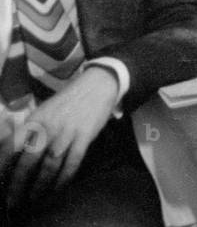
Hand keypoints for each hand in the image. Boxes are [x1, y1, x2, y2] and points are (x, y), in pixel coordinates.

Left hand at [0, 67, 118, 206]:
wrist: (98, 85)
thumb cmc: (69, 100)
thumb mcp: (45, 110)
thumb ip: (31, 129)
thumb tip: (15, 150)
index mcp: (35, 119)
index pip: (12, 145)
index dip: (3, 164)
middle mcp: (48, 127)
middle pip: (29, 160)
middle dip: (18, 183)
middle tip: (12, 200)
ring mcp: (67, 132)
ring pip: (50, 165)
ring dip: (40, 185)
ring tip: (33, 198)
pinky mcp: (85, 136)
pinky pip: (73, 162)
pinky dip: (64, 178)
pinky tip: (58, 188)